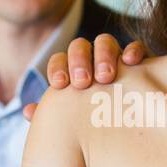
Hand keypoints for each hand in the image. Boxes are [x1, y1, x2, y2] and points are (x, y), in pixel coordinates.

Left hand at [23, 33, 147, 120]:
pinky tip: (129, 62)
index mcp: (71, 70)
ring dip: (103, 55)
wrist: (129, 124)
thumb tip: (29, 112)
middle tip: (82, 82)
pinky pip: (135, 46)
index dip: (57, 69)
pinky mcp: (137, 59)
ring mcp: (114, 56)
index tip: (59, 84)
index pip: (59, 61)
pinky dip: (132, 50)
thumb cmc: (93, 121)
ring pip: (105, 42)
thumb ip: (51, 113)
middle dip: (79, 61)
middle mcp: (91, 58)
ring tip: (105, 77)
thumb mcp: (72, 118)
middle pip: (79, 47)